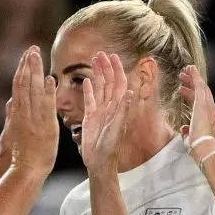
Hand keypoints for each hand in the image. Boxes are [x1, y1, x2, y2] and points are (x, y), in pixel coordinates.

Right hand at [7, 47, 58, 175]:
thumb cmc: (18, 158)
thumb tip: (9, 102)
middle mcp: (23, 114)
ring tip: (37, 55)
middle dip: (27, 65)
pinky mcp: (44, 129)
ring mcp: (32, 120)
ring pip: (32, 92)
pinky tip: (49, 80)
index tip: (27, 55)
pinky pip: (45, 108)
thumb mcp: (10, 135)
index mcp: (17, 114)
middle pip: (23, 84)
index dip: (23, 70)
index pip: (19, 87)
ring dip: (35, 72)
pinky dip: (47, 93)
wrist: (23, 174)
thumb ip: (10, 117)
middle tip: (32, 48)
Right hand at [79, 52, 133, 173]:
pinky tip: (86, 81)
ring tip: (93, 61)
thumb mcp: (117, 129)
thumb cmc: (110, 147)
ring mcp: (100, 111)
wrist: (100, 161)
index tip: (113, 56)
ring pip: (100, 88)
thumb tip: (129, 92)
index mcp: (118, 107)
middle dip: (105, 67)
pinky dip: (88, 90)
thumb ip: (122, 111)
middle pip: (109, 82)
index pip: (119, 83)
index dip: (117, 69)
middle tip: (100, 53)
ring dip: (97, 74)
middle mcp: (110, 106)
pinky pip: (90, 100)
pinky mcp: (90, 117)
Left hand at [177, 65, 214, 154]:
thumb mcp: (191, 138)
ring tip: (184, 71)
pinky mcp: (204, 102)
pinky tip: (190, 69)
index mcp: (208, 117)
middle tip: (182, 77)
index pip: (199, 102)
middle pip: (201, 92)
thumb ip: (188, 132)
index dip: (191, 94)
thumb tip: (185, 129)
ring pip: (201, 87)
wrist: (204, 148)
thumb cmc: (198, 147)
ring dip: (193, 77)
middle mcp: (211, 109)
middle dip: (192, 83)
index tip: (182, 90)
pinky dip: (195, 76)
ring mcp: (208, 105)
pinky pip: (200, 85)